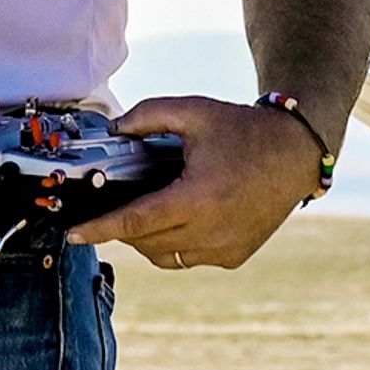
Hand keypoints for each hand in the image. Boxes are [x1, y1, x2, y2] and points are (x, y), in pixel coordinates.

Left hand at [90, 96, 321, 271]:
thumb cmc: (243, 130)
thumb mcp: (194, 111)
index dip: (99, 229)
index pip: (135, 221)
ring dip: (147, 239)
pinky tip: (178, 218)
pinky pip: (189, 258)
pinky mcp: (234, 256)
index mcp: (197, 198)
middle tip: (113, 206)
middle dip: (122, 227)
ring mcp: (224, 249)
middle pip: (145, 241)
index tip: (74, 234)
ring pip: (164, 256)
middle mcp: (210, 231)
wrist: (295, 153)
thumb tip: (114, 129)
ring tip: (147, 210)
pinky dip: (175, 243)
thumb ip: (148, 115)